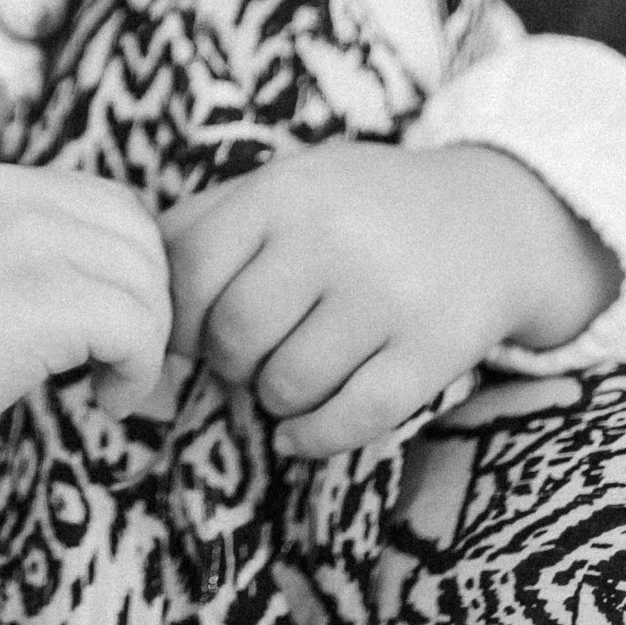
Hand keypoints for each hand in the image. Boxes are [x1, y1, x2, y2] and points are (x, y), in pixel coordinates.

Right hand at [0, 163, 170, 508]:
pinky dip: (137, 371)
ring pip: (146, 284)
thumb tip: (103, 293)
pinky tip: (104, 400)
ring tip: (108, 386)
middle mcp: (16, 195)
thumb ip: (23, 257)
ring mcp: (29, 242)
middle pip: (140, 238)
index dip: (128, 270)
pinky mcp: (42, 299)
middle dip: (148, 305)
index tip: (108, 328)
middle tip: (120, 363)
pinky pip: (137, 328)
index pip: (111, 205)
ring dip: (145, 344)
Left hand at [163, 139, 618, 459]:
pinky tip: (300, 430)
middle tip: (247, 355)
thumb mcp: (286, 186)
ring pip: (286, 385)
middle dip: (228, 361)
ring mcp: (388, 295)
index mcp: (285, 191)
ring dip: (273, 397)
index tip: (191, 332)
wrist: (494, 219)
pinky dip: (311, 438)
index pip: (188, 272)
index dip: (177, 320)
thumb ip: (205, 225)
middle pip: (233, 337)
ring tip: (290, 372)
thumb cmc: (360, 209)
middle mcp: (334, 238)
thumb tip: (130, 293)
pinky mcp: (435, 350)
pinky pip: (351, 420)